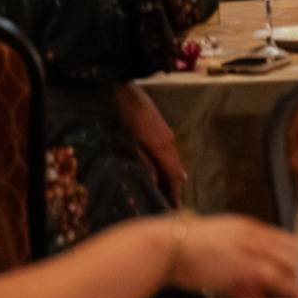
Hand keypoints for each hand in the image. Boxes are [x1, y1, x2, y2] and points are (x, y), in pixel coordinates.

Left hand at [118, 83, 186, 202]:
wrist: (121, 88)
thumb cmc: (122, 115)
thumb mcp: (129, 141)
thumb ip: (143, 161)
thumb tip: (155, 181)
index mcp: (162, 145)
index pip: (174, 174)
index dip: (175, 192)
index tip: (175, 209)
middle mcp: (169, 140)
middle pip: (176, 168)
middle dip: (174, 186)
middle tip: (170, 205)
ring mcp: (166, 132)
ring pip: (173, 159)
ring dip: (171, 175)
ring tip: (167, 192)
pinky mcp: (161, 127)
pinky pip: (169, 151)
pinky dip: (167, 164)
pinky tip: (161, 170)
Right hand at [168, 215, 297, 297]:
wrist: (168, 247)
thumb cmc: (185, 254)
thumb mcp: (217, 263)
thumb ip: (240, 280)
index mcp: (243, 227)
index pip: (278, 238)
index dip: (295, 254)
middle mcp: (251, 233)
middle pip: (288, 248)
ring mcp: (250, 246)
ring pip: (287, 261)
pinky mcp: (247, 263)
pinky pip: (278, 276)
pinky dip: (294, 288)